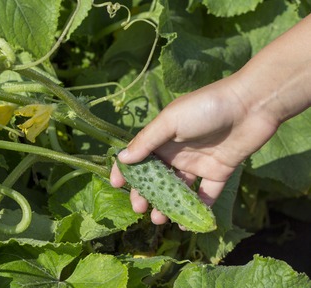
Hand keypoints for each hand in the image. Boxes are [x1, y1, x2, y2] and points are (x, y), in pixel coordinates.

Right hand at [110, 75, 279, 224]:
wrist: (251, 105)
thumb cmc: (204, 109)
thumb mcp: (170, 121)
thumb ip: (147, 141)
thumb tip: (122, 159)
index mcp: (163, 137)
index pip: (139, 155)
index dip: (126, 169)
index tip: (116, 184)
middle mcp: (177, 152)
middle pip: (156, 177)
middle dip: (145, 193)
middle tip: (139, 209)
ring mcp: (197, 164)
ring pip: (178, 189)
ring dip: (167, 205)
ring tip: (159, 219)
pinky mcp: (218, 172)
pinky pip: (205, 194)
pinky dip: (197, 209)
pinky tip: (188, 224)